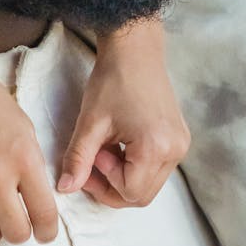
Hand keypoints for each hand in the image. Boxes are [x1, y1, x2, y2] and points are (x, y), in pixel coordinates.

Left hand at [58, 19, 189, 208]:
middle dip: (113, 186)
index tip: (91, 157)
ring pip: (148, 185)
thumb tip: (65, 188)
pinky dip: (134, 167)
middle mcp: (175, 151)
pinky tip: (119, 145)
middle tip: (93, 161)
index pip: (130, 193)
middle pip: (142, 196)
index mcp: (157, 148)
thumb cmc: (113, 80)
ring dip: (123, 177)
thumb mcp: (90, 123)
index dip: (104, 183)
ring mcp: (180, 146)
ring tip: (106, 149)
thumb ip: (78, 159)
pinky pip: (155, 170)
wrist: (135, 50)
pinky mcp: (178, 140)